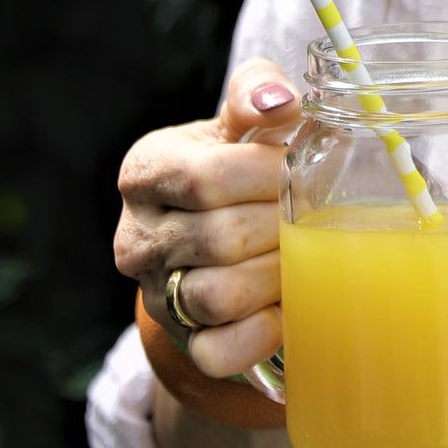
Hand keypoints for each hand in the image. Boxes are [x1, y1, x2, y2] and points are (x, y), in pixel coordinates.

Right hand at [115, 59, 300, 377]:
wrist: (212, 237)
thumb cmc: (230, 170)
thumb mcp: (235, 126)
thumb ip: (256, 95)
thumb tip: (282, 103)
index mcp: (145, 173)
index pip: (205, 179)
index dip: (265, 176)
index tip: (296, 171)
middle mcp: (137, 237)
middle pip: (218, 238)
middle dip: (279, 227)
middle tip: (309, 216)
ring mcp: (156, 293)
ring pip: (218, 297)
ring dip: (275, 277)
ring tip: (299, 255)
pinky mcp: (183, 339)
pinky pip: (218, 351)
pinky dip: (261, 334)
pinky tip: (284, 307)